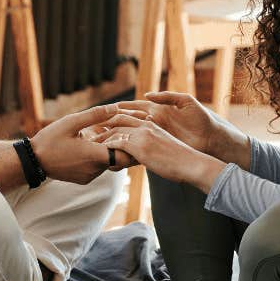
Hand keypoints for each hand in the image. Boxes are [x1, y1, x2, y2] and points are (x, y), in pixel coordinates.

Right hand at [31, 104, 133, 184]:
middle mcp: (95, 170)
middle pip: (117, 158)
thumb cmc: (50, 140)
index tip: (125, 131)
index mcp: (94, 156)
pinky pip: (98, 167)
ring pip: (108, 162)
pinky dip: (98, 156)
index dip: (129, 143)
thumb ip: (95, 115)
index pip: (125, 155)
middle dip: (118, 143)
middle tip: (113, 129)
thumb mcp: (71, 122)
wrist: (33, 161)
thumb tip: (115, 107)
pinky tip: (89, 143)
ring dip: (107, 149)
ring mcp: (89, 176)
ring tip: (100, 133)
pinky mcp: (84, 179)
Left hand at [97, 115, 224, 191]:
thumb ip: (150, 145)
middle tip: (89, 133)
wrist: (190, 164)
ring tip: (89, 144)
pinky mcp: (140, 146)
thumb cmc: (179, 160)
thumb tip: (139, 154)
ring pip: (114, 131)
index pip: (126, 116)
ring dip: (101, 138)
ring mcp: (142, 135)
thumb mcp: (162, 147)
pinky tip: (99, 155)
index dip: (111, 120)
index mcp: (150, 124)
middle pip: (116, 120)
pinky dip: (106, 148)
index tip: (100, 126)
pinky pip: (117, 144)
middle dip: (102, 125)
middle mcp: (145, 125)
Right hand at [113, 92, 247, 165]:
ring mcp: (157, 135)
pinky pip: (141, 148)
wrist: (212, 139)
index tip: (105, 110)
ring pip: (132, 135)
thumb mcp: (186, 101)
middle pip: (129, 122)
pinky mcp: (161, 147)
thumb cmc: (201, 119)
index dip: (120, 108)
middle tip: (96, 127)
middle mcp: (155, 123)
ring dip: (118, 137)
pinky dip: (130, 149)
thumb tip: (147, 95)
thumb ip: (167, 96)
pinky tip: (119, 152)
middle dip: (114, 124)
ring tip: (102, 140)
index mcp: (159, 110)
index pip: (134, 108)